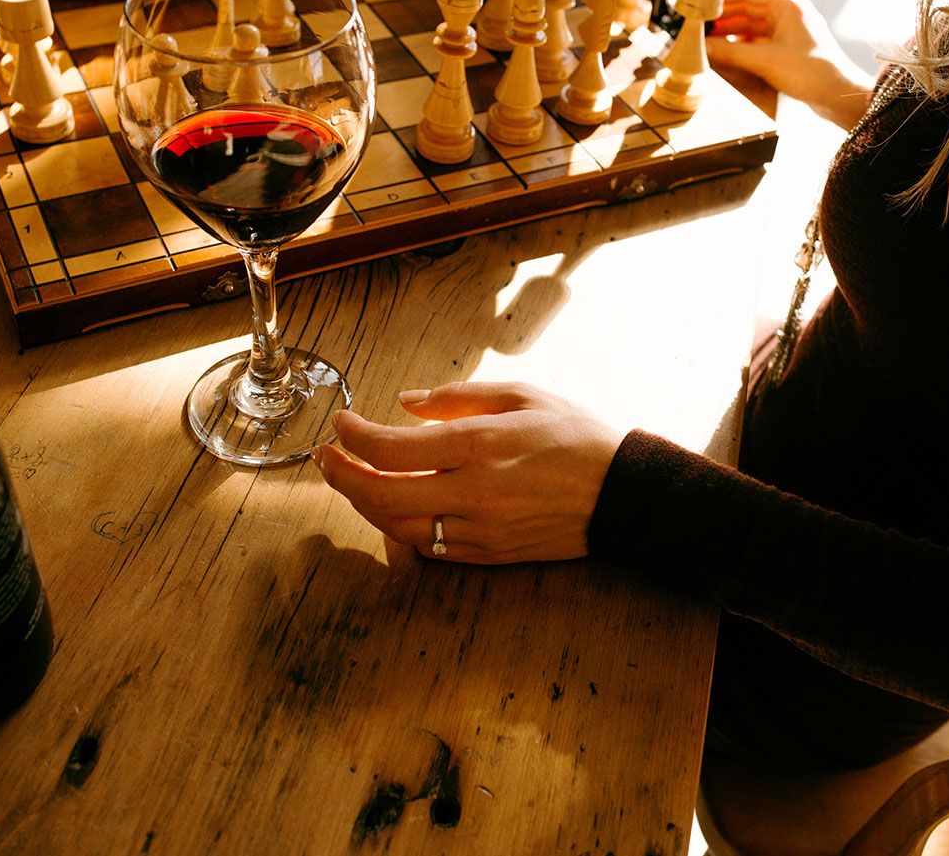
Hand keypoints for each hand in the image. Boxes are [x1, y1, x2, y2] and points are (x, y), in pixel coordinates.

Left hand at [312, 381, 626, 564]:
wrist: (623, 494)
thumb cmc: (576, 436)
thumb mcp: (523, 395)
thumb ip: (458, 396)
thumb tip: (406, 402)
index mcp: (480, 444)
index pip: (390, 447)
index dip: (353, 436)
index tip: (342, 423)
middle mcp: (473, 491)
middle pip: (379, 493)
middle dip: (340, 474)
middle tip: (325, 456)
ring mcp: (479, 528)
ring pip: (397, 526)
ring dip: (364, 504)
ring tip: (351, 480)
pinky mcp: (488, 554)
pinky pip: (427, 546)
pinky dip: (399, 527)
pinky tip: (391, 507)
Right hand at [706, 0, 873, 128]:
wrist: (837, 95)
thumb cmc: (811, 71)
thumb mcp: (764, 60)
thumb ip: (730, 52)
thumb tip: (702, 47)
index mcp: (786, 3)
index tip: (701, 3)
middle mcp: (787, 11)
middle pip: (746, 6)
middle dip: (722, 15)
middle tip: (698, 24)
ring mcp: (787, 28)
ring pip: (750, 23)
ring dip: (730, 30)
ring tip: (706, 39)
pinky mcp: (786, 46)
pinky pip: (757, 38)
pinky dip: (740, 43)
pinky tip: (725, 50)